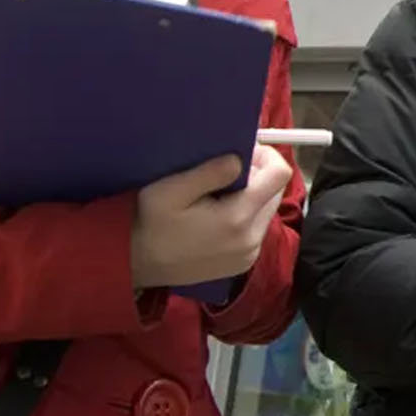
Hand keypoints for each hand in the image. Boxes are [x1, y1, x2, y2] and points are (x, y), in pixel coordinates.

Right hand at [130, 144, 291, 289]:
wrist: (135, 264)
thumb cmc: (149, 223)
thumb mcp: (169, 190)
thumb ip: (208, 173)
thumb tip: (240, 161)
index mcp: (237, 218)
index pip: (279, 175)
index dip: (266, 156)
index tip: (243, 152)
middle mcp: (251, 239)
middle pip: (275, 192)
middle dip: (258, 176)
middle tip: (226, 171)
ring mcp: (249, 254)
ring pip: (267, 210)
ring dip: (252, 196)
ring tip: (218, 193)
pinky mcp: (244, 263)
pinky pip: (257, 228)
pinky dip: (246, 216)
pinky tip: (217, 215)